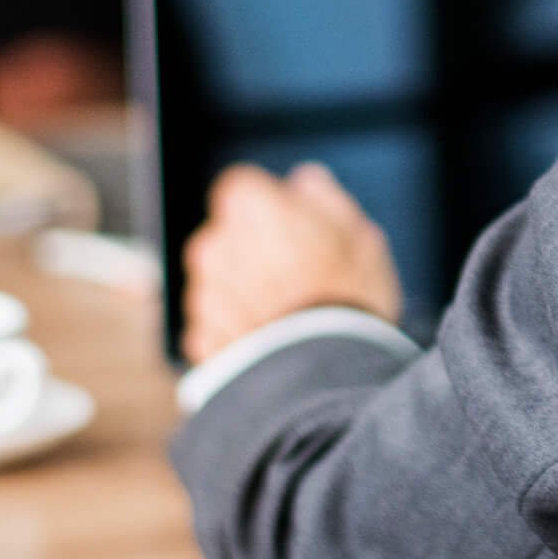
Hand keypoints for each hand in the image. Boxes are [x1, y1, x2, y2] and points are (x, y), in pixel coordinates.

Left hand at [181, 162, 402, 364]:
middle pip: (230, 234)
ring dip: (245, 290)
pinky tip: (273, 340)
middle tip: (300, 274)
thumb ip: (324, 196)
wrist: (318, 377)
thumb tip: (304, 181)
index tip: (297, 225)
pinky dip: (237, 328)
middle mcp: (213, 243)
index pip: (245, 186)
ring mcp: (201, 293)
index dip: (272, 205)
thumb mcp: (359, 233)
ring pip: (222, 279)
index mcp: (249, 206)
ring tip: (289, 315)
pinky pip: (217, 323)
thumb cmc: (344, 298)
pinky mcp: (198, 339)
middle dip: (255, 248)